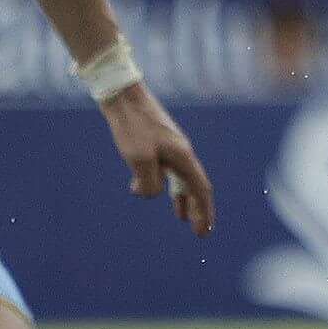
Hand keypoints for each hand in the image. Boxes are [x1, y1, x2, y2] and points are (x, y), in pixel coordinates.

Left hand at [102, 84, 215, 234]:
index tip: (205, 232)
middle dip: (197, 209)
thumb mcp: (139, 159)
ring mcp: (169, 147)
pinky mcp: (156, 143)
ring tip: (181, 216)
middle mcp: (181, 153)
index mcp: (183, 157)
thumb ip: (149, 183)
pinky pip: (164, 170)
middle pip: (194, 186)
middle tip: (199, 231)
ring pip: (179, 179)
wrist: (122, 96)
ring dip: (181, 199)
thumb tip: (149, 193)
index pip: (200, 190)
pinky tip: (144, 188)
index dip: (205, 212)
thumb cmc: (132, 126)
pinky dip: (162, 184)